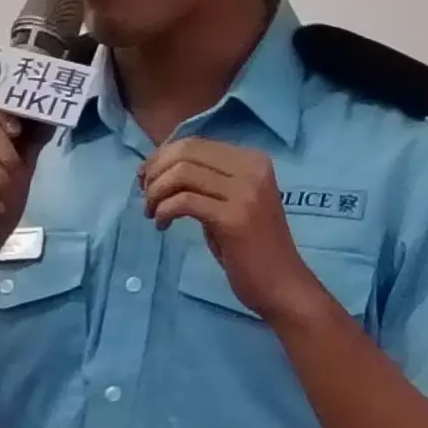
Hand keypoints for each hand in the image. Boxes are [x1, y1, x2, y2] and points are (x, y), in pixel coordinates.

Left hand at [139, 140, 326, 325]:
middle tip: (145, 196)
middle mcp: (253, 169)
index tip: (146, 178)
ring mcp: (246, 192)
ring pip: (181, 173)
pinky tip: (162, 225)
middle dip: (155, 171)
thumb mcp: (230, 202)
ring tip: (152, 213)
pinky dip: (164, 211)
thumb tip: (160, 166)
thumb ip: (205, 180)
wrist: (282, 284)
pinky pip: (183, 201)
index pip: (195, 144)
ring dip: (156, 193)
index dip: (161, 157)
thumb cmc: (251, 246)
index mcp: (253, 160)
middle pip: (185, 153)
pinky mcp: (234, 218)